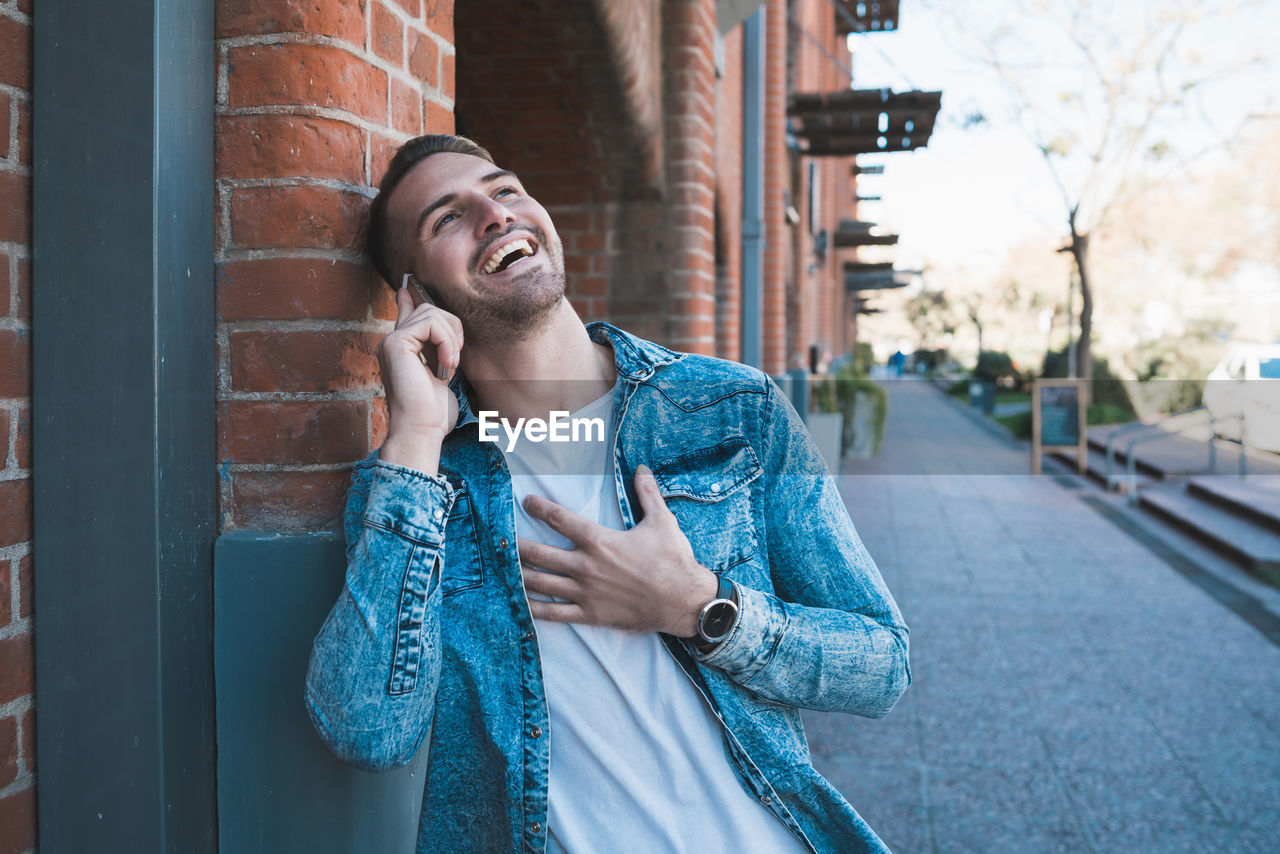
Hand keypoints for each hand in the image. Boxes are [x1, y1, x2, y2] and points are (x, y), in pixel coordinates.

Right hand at [377, 286, 462, 473]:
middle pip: (428, 309)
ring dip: (451, 337)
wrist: (421, 430)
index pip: (404, 314)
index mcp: (402, 350)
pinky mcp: (397, 343)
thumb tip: (447, 332)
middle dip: (452, 327)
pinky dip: (447, 342)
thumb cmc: (432, 413)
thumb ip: (440, 352)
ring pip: (432, 313)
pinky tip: (446, 364)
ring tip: (450, 364)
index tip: (408, 285)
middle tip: (455, 358)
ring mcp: (391, 342)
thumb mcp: (441, 375)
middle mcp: (392, 343)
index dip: (409, 298)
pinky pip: (431, 323)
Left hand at [518, 465, 718, 635]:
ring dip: (519, 574)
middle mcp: (586, 566)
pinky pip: (553, 613)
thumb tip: (641, 468)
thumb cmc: (673, 560)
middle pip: (537, 554)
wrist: (683, 601)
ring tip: (505, 568)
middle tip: (502, 539)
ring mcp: (585, 592)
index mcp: (599, 540)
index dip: (539, 507)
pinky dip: (533, 608)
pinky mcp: (589, 614)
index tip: (526, 501)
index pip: (559, 519)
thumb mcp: (662, 521)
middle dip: (516, 545)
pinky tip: (521, 602)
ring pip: (539, 583)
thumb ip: (647, 493)